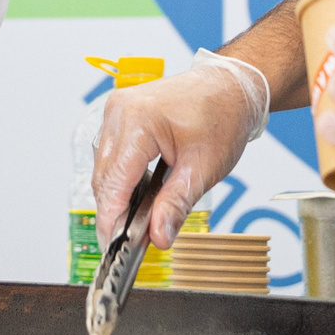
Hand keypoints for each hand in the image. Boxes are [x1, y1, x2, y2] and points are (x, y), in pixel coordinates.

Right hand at [94, 57, 266, 250]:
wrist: (231, 87)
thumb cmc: (222, 116)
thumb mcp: (203, 168)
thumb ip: (176, 205)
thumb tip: (158, 236)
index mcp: (138, 121)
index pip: (113, 182)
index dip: (111, 219)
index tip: (114, 246)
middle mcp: (119, 111)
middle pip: (104, 176)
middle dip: (114, 211)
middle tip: (131, 241)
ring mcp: (117, 110)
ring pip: (103, 167)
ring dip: (117, 194)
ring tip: (137, 219)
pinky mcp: (120, 114)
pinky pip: (110, 153)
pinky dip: (121, 177)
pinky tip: (138, 193)